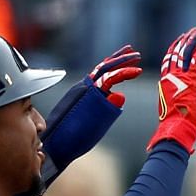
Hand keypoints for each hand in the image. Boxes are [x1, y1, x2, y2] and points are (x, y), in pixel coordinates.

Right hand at [39, 45, 143, 179]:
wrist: (57, 144)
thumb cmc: (73, 137)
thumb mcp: (96, 120)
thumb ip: (107, 107)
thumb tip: (121, 96)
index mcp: (84, 92)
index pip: (100, 74)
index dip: (114, 66)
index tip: (128, 62)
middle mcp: (84, 87)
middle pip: (104, 67)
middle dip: (120, 58)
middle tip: (134, 52)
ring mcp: (87, 90)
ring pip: (106, 69)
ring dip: (123, 62)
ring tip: (137, 57)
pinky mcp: (90, 95)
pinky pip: (108, 80)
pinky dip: (123, 73)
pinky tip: (136, 71)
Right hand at [146, 23, 195, 153]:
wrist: (175, 130)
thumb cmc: (173, 131)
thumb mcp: (171, 120)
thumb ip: (171, 120)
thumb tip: (165, 138)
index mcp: (165, 84)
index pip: (169, 62)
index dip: (175, 50)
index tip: (181, 41)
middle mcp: (171, 77)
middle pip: (177, 53)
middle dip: (186, 40)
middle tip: (195, 30)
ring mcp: (181, 76)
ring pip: (187, 51)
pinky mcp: (192, 77)